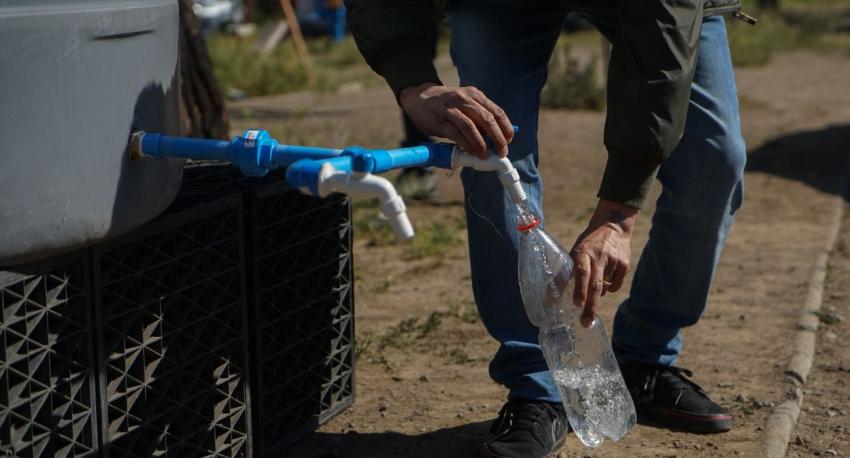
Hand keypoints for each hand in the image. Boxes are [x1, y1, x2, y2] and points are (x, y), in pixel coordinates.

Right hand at [398, 82, 514, 158]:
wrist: (420, 98)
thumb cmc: (447, 105)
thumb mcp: (466, 103)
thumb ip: (480, 116)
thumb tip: (497, 136)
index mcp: (475, 95)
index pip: (497, 111)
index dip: (505, 128)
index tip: (509, 140)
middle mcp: (464, 100)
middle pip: (487, 119)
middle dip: (497, 138)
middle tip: (501, 151)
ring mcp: (451, 110)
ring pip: (471, 127)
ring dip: (480, 144)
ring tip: (484, 155)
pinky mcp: (440, 120)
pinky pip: (456, 134)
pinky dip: (465, 144)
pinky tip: (470, 151)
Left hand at [571, 200, 636, 327]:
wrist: (613, 226)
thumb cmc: (587, 244)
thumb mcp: (574, 252)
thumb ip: (565, 273)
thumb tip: (549, 300)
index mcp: (583, 253)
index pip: (582, 272)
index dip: (579, 289)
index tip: (577, 304)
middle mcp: (599, 257)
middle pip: (595, 286)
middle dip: (590, 307)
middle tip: (585, 322)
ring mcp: (614, 261)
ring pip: (604, 289)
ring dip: (596, 294)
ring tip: (593, 284)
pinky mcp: (625, 265)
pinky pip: (615, 286)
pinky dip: (609, 289)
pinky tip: (606, 278)